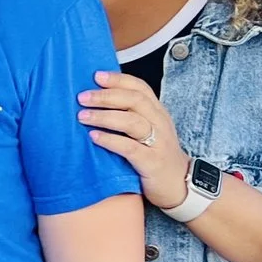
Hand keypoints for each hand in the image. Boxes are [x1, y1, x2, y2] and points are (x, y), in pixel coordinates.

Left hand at [78, 70, 188, 209]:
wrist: (179, 185)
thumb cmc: (156, 156)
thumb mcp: (148, 131)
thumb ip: (129, 116)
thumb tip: (96, 101)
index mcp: (157, 112)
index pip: (140, 88)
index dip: (118, 79)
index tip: (96, 76)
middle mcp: (160, 123)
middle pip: (134, 100)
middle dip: (106, 96)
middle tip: (82, 97)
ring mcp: (158, 143)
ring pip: (132, 121)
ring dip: (104, 116)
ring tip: (82, 116)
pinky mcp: (152, 162)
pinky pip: (130, 148)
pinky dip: (110, 140)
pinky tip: (94, 137)